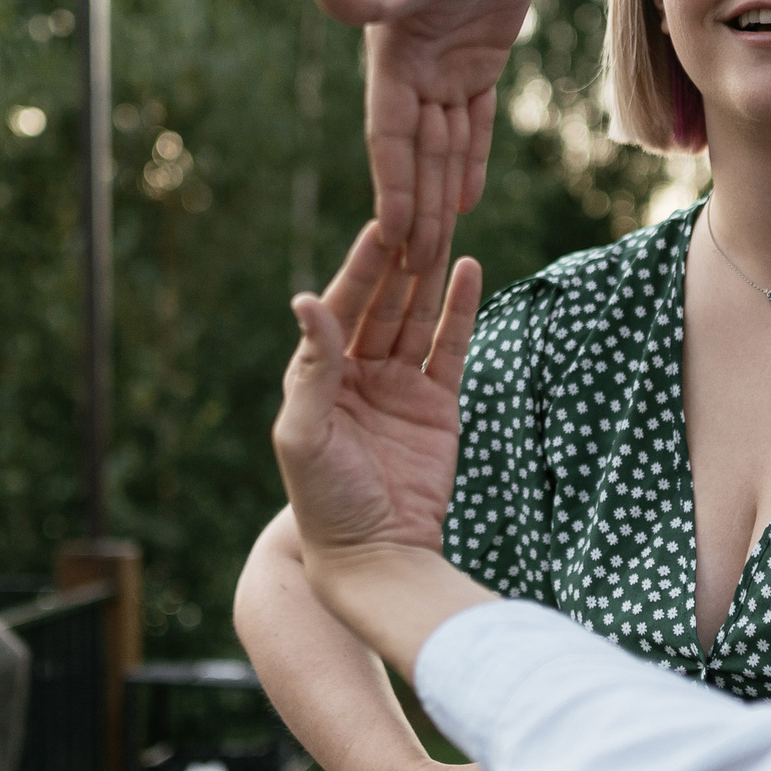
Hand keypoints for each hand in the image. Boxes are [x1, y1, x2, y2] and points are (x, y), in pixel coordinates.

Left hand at [273, 221, 482, 564]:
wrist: (377, 554)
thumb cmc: (325, 500)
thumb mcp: (305, 434)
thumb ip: (311, 368)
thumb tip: (303, 300)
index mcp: (318, 376)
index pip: (340, 309)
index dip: (360, 270)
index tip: (378, 228)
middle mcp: (358, 373)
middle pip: (382, 306)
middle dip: (399, 264)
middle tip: (419, 217)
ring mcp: (399, 385)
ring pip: (416, 318)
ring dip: (429, 277)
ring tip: (445, 230)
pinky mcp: (438, 403)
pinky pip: (450, 346)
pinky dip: (460, 310)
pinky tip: (468, 270)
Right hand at [304, 0, 555, 269]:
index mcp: (392, 55)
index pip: (389, 136)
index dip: (392, 186)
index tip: (393, 237)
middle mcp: (413, 65)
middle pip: (416, 152)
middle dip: (416, 208)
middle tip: (416, 269)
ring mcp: (447, 64)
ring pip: (444, 144)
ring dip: (440, 194)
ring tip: (438, 249)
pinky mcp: (482, 58)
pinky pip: (475, 120)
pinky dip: (470, 157)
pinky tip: (467, 198)